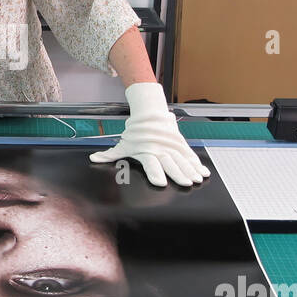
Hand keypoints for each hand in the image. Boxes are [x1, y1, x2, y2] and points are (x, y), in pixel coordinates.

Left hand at [90, 82, 210, 187]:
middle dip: (179, 173)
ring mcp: (172, 146)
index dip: (155, 173)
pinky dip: (197, 164)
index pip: (151, 164)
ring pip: (183, 160)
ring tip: (197, 179)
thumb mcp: (123, 144)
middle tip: (186, 183)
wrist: (150, 113)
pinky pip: (190, 155)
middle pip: (171, 163)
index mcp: (146, 151)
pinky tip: (203, 172)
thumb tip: (94, 159)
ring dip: (191, 170)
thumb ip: (109, 155)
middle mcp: (160, 149)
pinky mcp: (180, 144)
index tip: (160, 183)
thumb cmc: (135, 131)